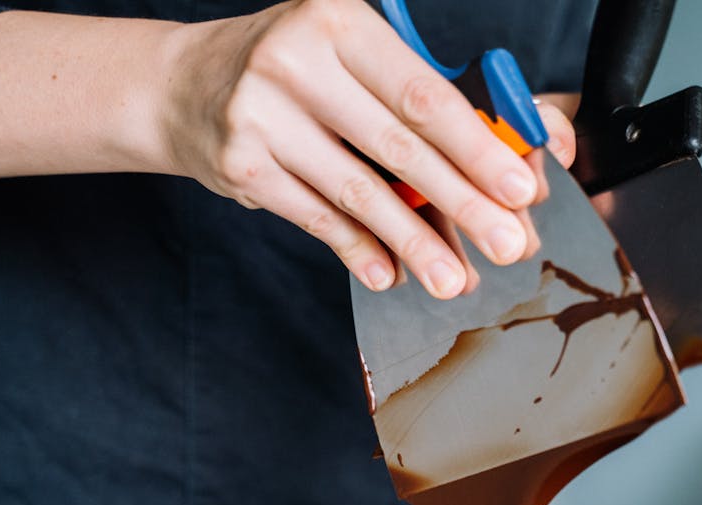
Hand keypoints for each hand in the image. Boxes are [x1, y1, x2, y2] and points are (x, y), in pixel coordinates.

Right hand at [162, 0, 575, 298]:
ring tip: (454, 281)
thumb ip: (412, 95)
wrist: (183, 85)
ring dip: (414, 243)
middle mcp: (296, 61)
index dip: (476, 146)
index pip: (421, 94)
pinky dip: (358, 250)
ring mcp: (261, 115)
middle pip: (398, 146)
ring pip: (358, 192)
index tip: (518, 188)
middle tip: (507, 244)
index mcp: (339, 21)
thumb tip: (494, 165)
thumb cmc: (291, 69)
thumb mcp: (347, 53)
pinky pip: (316, 216)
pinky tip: (391, 275)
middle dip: (462, 202)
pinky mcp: (241, 164)